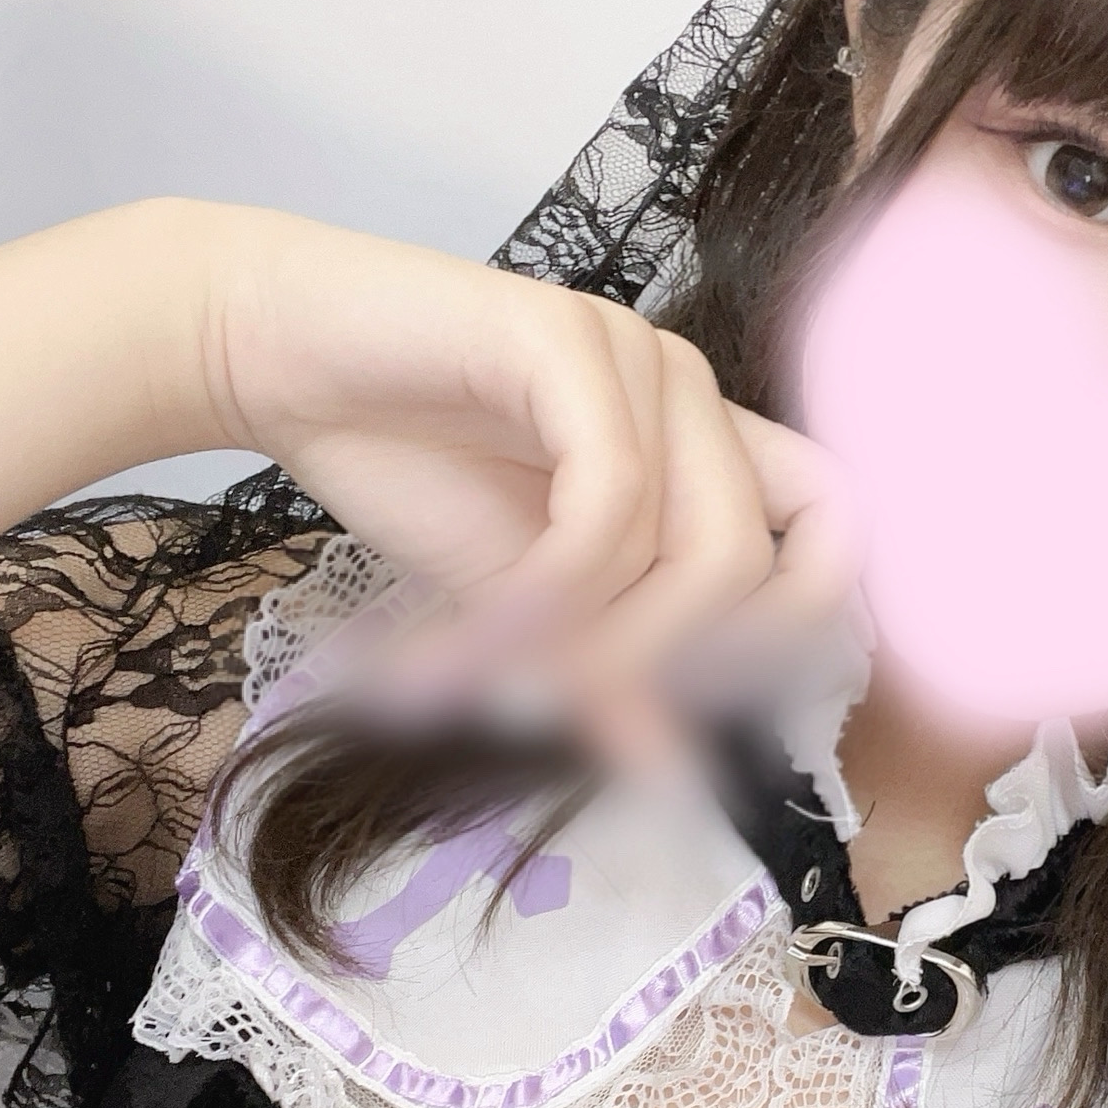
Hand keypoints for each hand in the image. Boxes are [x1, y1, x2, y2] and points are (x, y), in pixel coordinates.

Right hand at [200, 205, 859, 749]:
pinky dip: (552, 596)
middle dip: (665, 673)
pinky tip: (479, 630)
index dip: (791, 632)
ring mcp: (640, 356)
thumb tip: (671, 772)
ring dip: (595, 649)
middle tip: (557, 714)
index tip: (683, 706)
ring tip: (491, 685)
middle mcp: (693, 395)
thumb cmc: (404, 458)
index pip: (833, 533)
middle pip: (760, 572)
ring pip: (691, 550)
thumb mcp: (519, 599)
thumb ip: (600, 672)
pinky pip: (611, 503)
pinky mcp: (569, 335)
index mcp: (703, 445)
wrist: (275, 355)